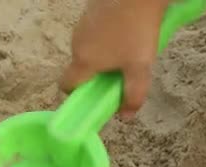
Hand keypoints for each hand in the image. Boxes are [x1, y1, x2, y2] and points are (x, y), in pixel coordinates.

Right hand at [60, 0, 168, 118]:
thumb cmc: (137, 32)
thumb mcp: (140, 68)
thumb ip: (133, 95)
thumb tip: (126, 116)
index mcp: (83, 61)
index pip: (66, 85)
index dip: (76, 94)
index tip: (94, 94)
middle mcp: (76, 43)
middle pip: (80, 66)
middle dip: (96, 73)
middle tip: (121, 71)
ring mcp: (81, 25)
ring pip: (87, 47)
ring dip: (102, 53)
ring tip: (127, 48)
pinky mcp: (89, 10)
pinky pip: (93, 31)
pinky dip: (105, 36)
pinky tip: (125, 30)